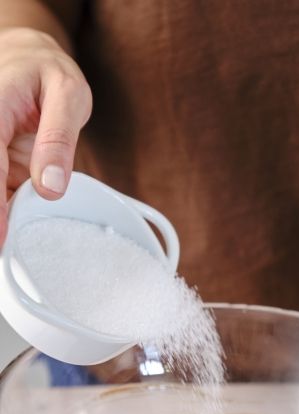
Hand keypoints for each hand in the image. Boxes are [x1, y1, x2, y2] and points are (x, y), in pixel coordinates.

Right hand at [0, 28, 91, 243]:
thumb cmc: (50, 72)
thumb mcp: (68, 96)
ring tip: (13, 245)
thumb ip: (59, 140)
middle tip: (7, 248)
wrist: (30, 56)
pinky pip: (1, 188)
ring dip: (2, 213)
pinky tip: (15, 230)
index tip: (1, 236)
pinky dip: (8, 208)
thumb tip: (50, 186)